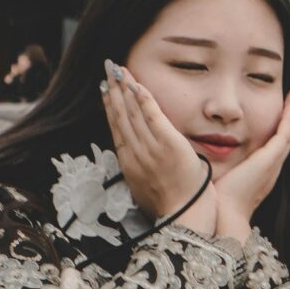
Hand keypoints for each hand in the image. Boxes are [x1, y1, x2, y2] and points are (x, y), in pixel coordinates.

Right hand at [102, 61, 212, 230]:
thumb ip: (142, 168)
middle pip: (120, 116)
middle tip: (108, 69)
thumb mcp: (148, 185)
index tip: (105, 89)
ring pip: (133, 113)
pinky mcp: (169, 145)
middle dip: (114, 90)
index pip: (116, 128)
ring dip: (125, 88)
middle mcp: (135, 153)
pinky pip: (153, 117)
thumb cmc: (172, 205)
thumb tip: (139, 156)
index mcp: (129, 163)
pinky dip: (144, 99)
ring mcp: (151, 148)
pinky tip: (137, 84)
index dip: (110, 106)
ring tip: (118, 69)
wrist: (184, 219)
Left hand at [208, 87, 289, 243]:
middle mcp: (272, 166)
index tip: (280, 112)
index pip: (274, 144)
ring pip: (289, 131)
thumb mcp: (220, 177)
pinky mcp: (271, 157)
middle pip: (287, 136)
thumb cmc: (217, 200)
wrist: (224, 214)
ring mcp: (274, 162)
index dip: (278, 127)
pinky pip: (286, 131)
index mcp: (262, 172)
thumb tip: (202, 153)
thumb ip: (217, 165)